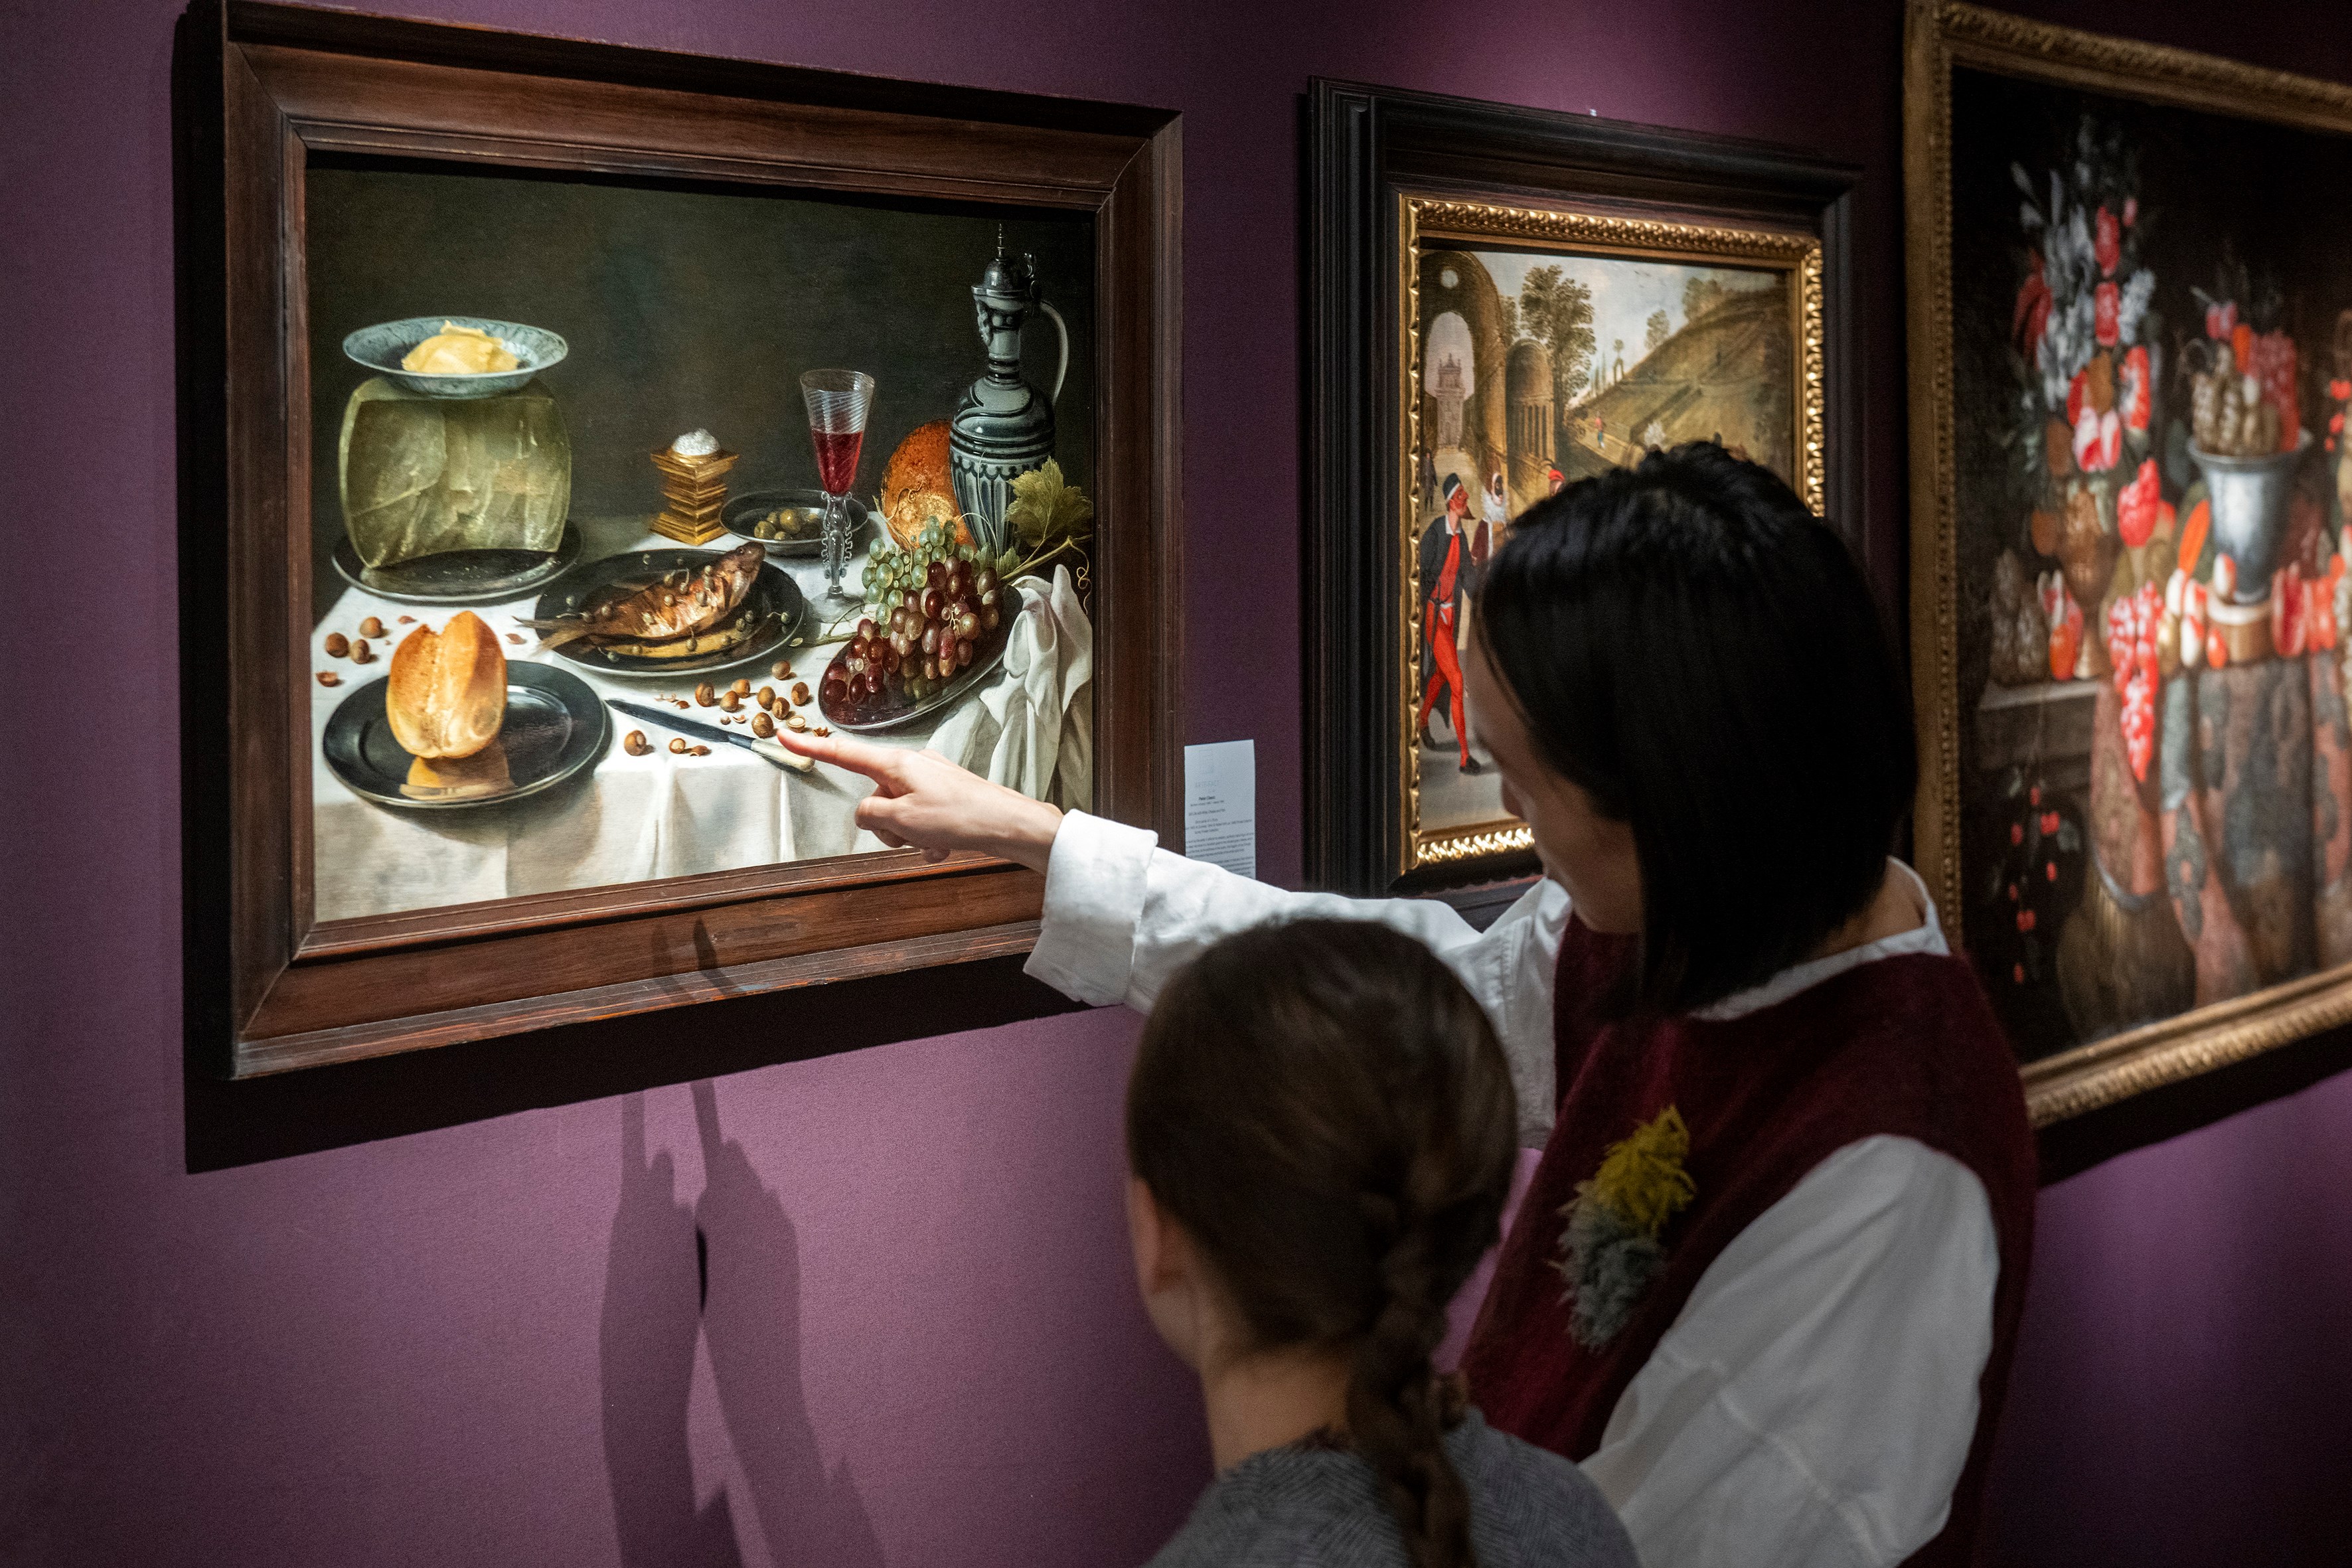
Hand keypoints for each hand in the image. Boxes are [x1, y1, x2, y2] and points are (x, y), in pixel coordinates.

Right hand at [776, 727, 1063, 872]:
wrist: (1009, 824)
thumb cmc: (959, 817)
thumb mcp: (902, 820)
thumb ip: (871, 814)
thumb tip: (867, 813)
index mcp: (896, 763)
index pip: (843, 753)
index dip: (811, 746)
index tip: (783, 733)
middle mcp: (912, 765)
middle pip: (874, 797)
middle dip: (886, 825)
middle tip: (911, 837)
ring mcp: (930, 779)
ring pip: (897, 813)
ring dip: (909, 836)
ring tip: (933, 843)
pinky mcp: (946, 795)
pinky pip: (920, 819)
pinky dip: (926, 837)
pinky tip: (943, 848)